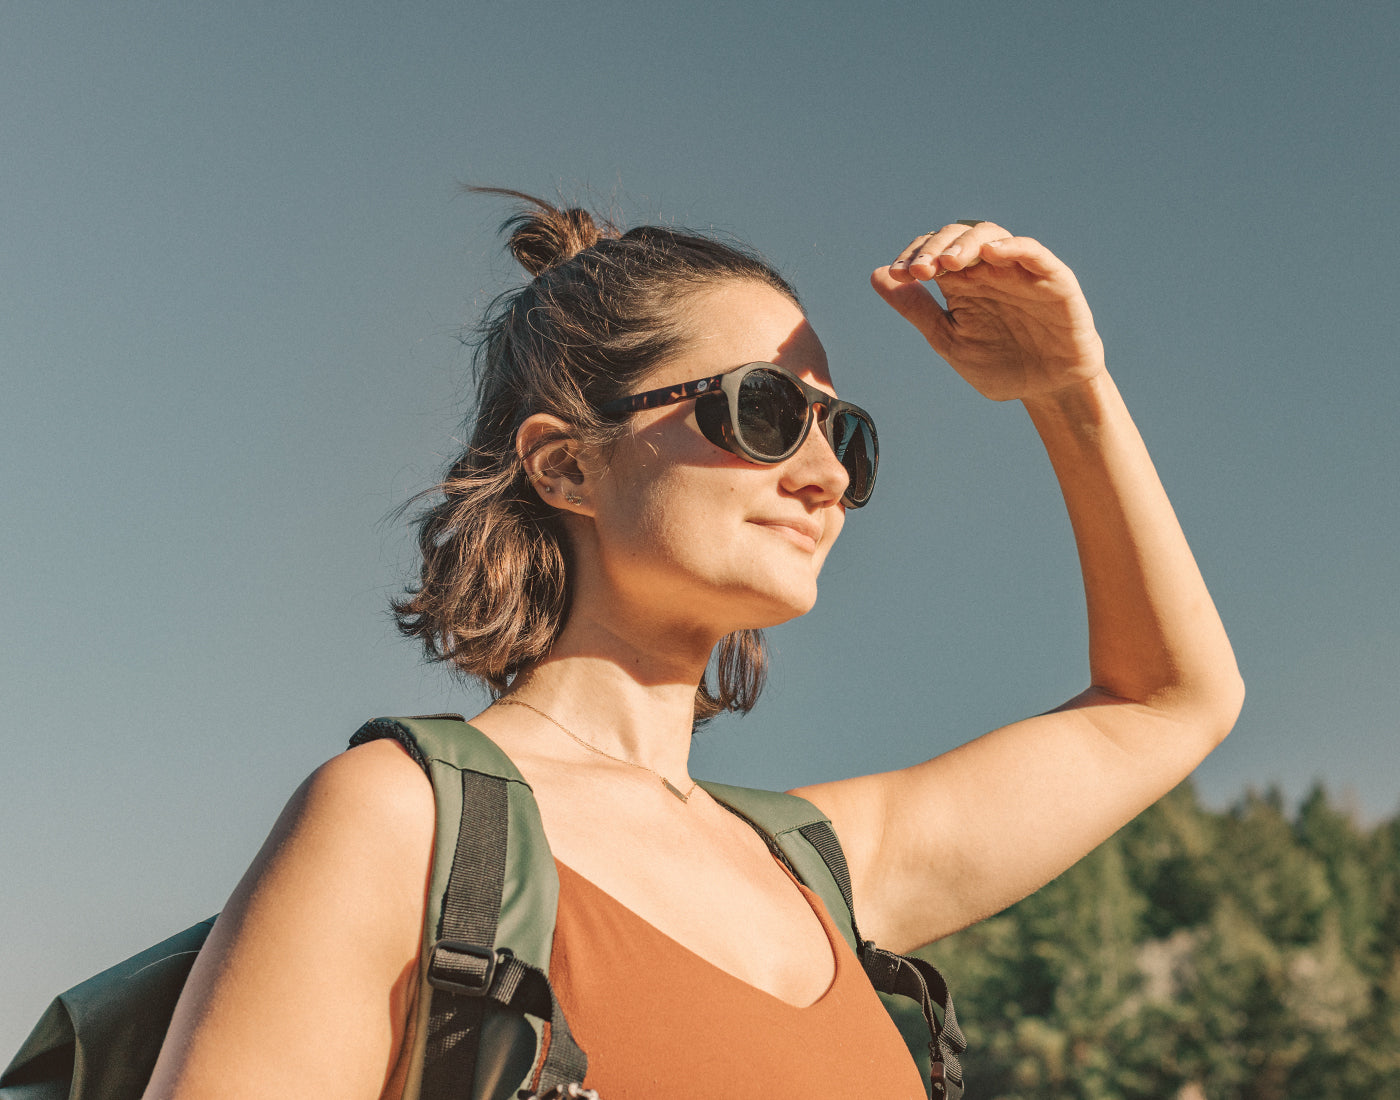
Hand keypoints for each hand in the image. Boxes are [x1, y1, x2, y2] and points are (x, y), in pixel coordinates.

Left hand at [871, 222, 1104, 402]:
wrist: (1046, 390)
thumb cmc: (1000, 364)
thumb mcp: (950, 339)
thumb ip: (917, 309)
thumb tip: (878, 275)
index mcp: (962, 283)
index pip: (933, 253)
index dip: (914, 256)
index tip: (899, 273)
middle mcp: (989, 270)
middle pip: (958, 238)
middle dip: (935, 248)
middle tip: (919, 269)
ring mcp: (1019, 271)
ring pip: (991, 236)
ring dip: (967, 244)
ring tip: (948, 262)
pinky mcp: (1052, 279)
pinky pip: (1033, 253)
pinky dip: (1012, 247)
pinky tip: (990, 252)